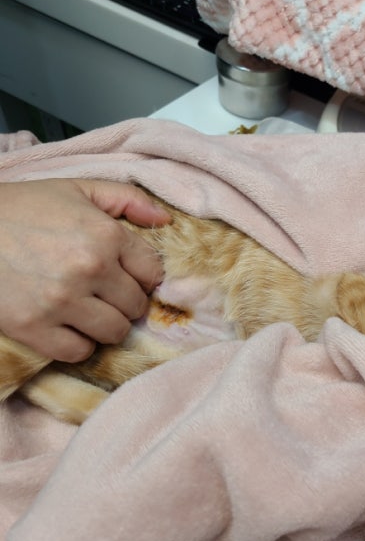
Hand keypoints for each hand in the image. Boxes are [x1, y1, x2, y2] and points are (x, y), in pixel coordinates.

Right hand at [0, 179, 169, 361]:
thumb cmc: (21, 207)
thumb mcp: (76, 189)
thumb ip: (127, 199)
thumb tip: (166, 220)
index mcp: (105, 236)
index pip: (153, 273)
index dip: (143, 275)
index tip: (128, 275)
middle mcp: (89, 270)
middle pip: (136, 306)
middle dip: (125, 301)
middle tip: (106, 294)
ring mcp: (61, 302)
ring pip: (114, 332)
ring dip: (106, 325)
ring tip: (89, 311)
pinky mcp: (33, 327)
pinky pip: (78, 352)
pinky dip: (78, 343)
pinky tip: (67, 326)